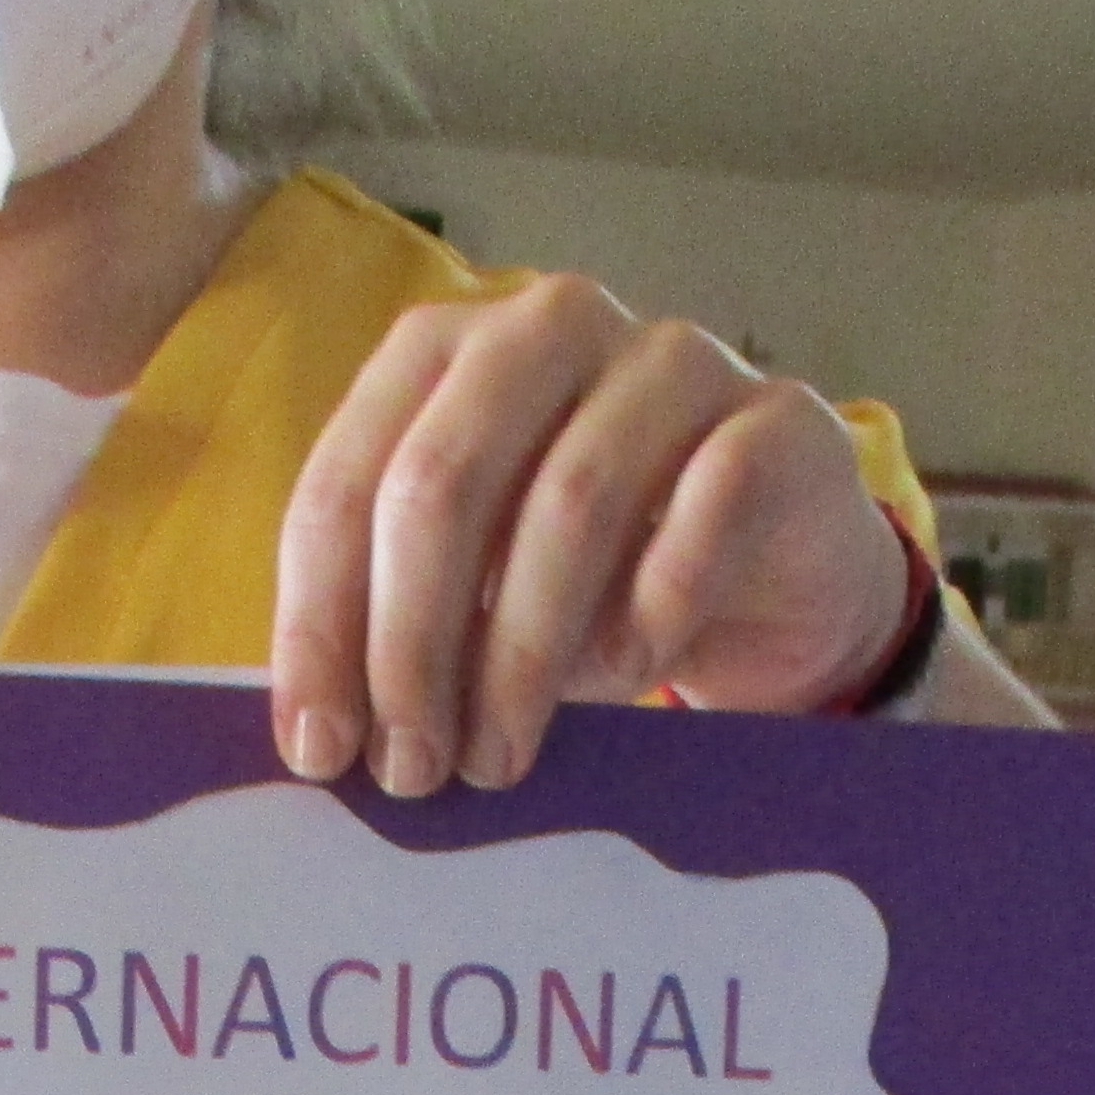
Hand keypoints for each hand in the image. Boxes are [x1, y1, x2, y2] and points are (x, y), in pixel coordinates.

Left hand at [270, 276, 930, 797]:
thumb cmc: (599, 576)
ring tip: (500, 758)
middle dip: (411, 643)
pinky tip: (633, 676)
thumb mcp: (477, 592)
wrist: (777, 568)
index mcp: (446, 353)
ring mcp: (671, 360)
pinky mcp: (777, 421)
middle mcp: (550, 328)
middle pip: (444, 481)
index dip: (321, 620)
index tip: (317, 746)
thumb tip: (318, 732)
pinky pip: (706, 509)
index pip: (348, 479)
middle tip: (412, 766)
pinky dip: (656, 609)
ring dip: (522, 655)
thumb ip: (396, 623)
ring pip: (570, 502)